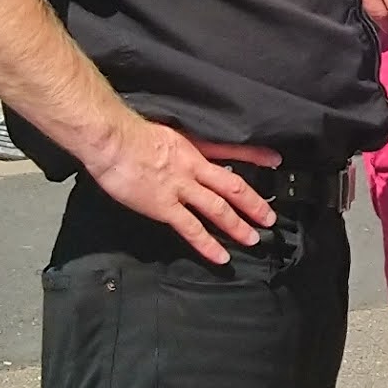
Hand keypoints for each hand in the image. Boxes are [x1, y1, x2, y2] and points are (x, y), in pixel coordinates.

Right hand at [90, 109, 278, 264]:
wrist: (112, 141)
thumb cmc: (129, 133)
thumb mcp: (163, 132)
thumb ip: (177, 145)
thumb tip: (181, 153)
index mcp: (192, 146)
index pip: (231, 149)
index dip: (254, 155)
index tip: (275, 161)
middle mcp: (193, 167)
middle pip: (232, 184)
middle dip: (253, 202)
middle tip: (269, 217)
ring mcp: (180, 187)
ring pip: (218, 208)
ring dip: (238, 225)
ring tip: (253, 239)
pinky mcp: (165, 206)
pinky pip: (192, 228)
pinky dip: (208, 244)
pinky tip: (221, 256)